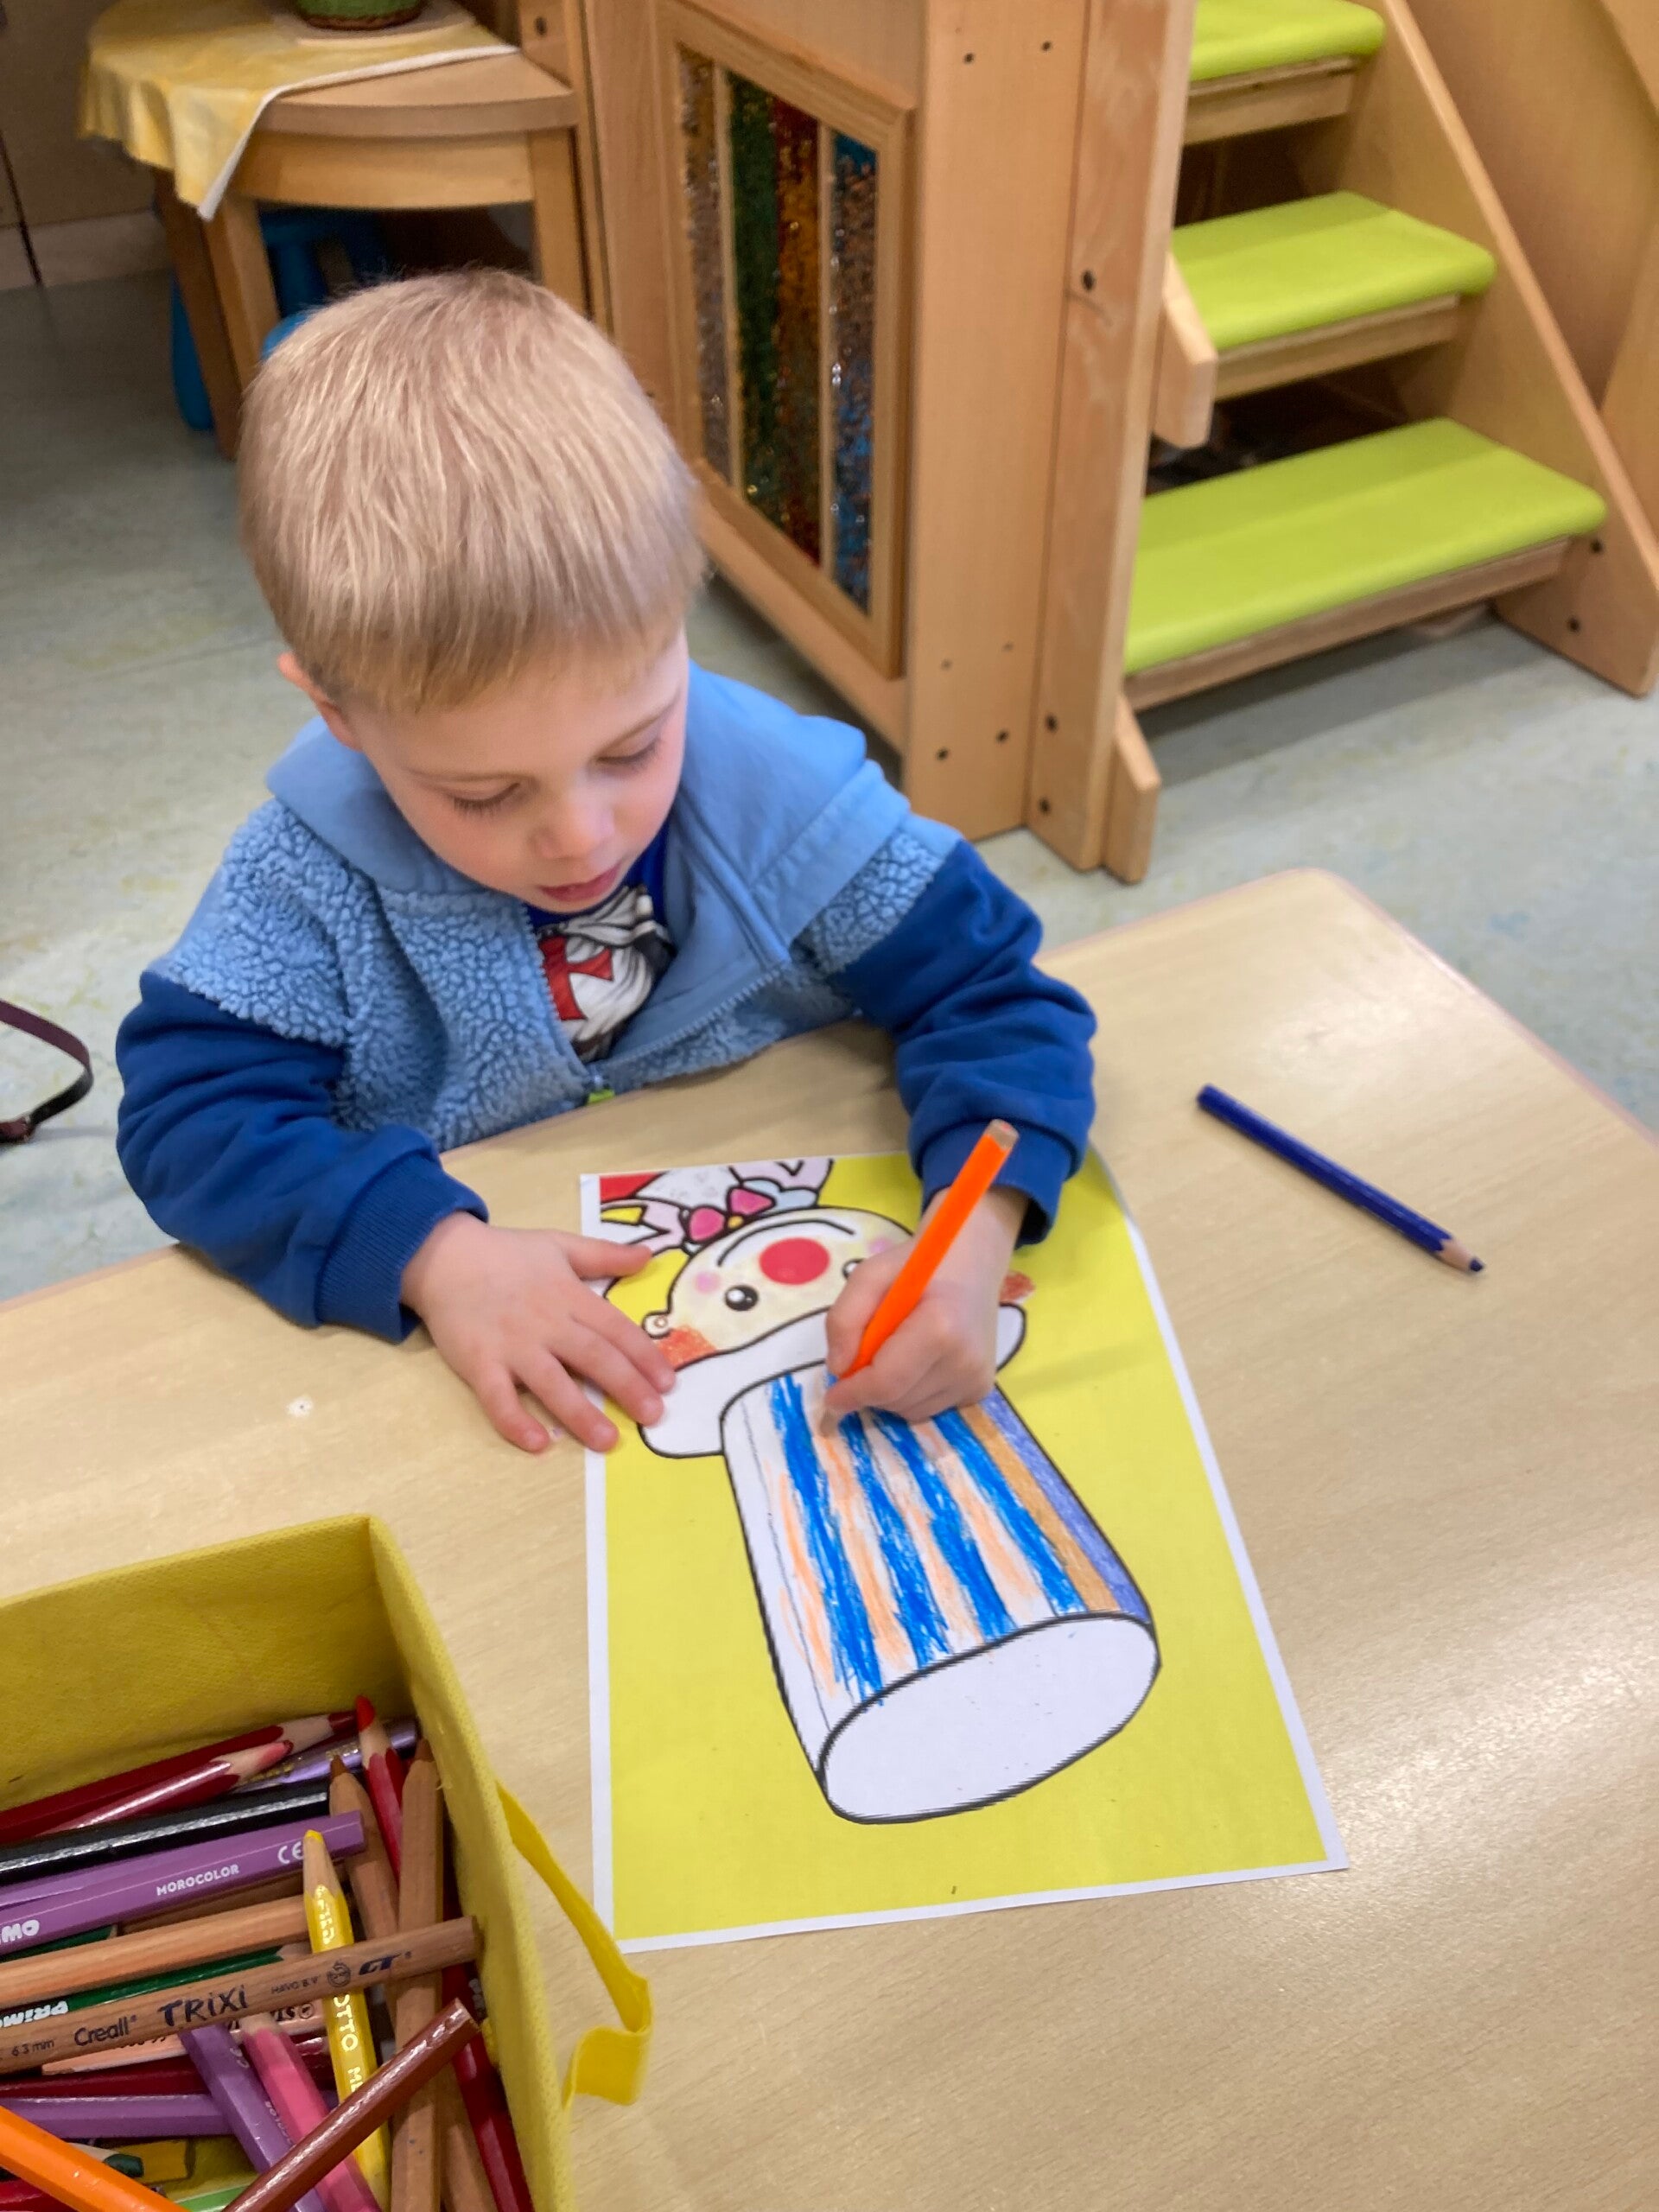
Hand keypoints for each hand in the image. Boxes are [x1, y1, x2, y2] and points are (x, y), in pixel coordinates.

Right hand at [401, 1214, 674, 1453]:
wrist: (444, 1257)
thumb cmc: (507, 1254)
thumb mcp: (560, 1245)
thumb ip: (605, 1255)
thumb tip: (648, 1257)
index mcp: (569, 1296)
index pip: (615, 1329)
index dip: (644, 1356)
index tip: (668, 1382)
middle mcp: (546, 1324)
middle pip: (594, 1358)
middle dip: (627, 1387)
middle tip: (654, 1416)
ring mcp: (512, 1346)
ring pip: (552, 1384)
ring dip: (581, 1415)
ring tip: (607, 1441)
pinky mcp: (480, 1363)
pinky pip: (498, 1398)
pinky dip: (516, 1422)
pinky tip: (539, 1444)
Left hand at [821, 1186, 1023, 1426]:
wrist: (971, 1264)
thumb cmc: (918, 1266)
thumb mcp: (870, 1275)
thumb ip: (845, 1318)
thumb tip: (839, 1368)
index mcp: (941, 1328)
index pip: (886, 1382)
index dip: (853, 1394)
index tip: (831, 1397)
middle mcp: (965, 1361)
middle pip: (895, 1400)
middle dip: (869, 1388)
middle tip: (867, 1353)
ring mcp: (976, 1379)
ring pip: (910, 1411)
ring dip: (890, 1393)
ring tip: (896, 1352)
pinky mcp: (980, 1389)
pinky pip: (928, 1408)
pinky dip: (911, 1393)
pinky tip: (917, 1361)